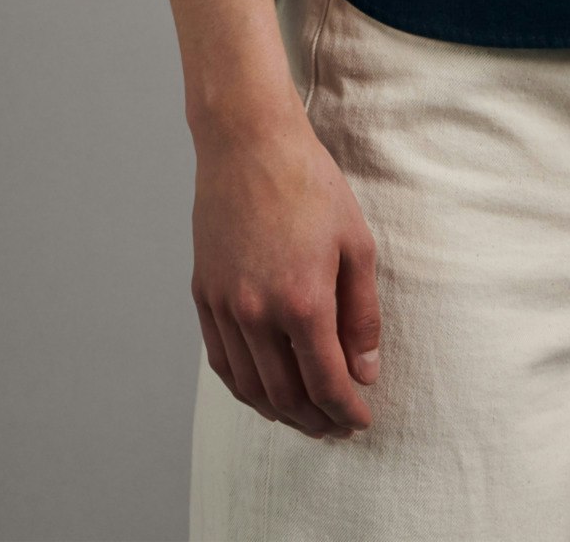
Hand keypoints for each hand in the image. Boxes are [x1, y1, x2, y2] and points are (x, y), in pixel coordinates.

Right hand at [189, 97, 381, 438]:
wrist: (248, 142)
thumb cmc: (310, 184)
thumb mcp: (356, 243)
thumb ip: (362, 313)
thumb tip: (365, 369)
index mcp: (302, 301)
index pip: (326, 381)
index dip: (346, 411)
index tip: (361, 421)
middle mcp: (257, 313)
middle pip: (286, 394)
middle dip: (316, 419)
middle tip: (337, 425)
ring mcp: (225, 306)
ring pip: (250, 386)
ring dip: (279, 411)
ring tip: (304, 416)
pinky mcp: (204, 294)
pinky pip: (221, 361)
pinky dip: (244, 387)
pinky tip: (263, 390)